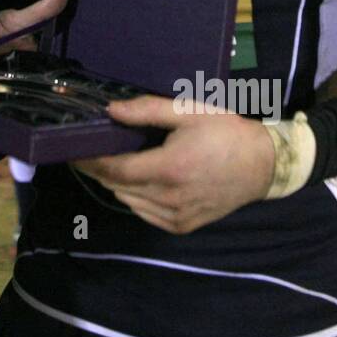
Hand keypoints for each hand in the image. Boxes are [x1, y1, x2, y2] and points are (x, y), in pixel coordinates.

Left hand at [73, 95, 274, 233]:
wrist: (263, 165)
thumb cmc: (225, 132)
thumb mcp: (188, 112)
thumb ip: (147, 111)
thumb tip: (111, 110)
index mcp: (169, 169)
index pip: (115, 170)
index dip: (90, 162)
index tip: (73, 150)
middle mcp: (170, 198)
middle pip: (117, 187)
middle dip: (99, 170)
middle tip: (88, 152)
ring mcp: (176, 216)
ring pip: (129, 202)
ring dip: (116, 184)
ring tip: (111, 162)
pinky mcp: (183, 226)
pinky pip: (145, 213)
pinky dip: (134, 198)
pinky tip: (138, 180)